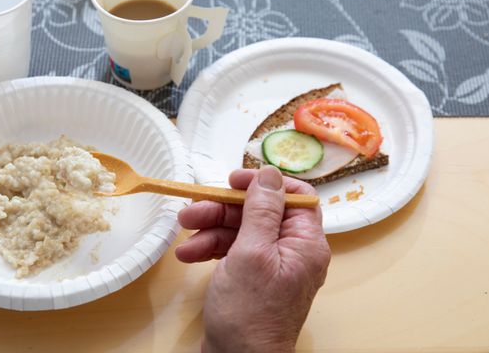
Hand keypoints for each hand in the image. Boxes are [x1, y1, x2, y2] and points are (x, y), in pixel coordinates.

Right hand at [176, 166, 330, 352]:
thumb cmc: (250, 314)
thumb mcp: (252, 253)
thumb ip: (261, 210)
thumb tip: (270, 174)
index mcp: (304, 243)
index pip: (294, 196)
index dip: (264, 184)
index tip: (235, 180)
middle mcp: (293, 251)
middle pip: (259, 212)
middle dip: (223, 210)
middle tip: (192, 211)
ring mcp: (273, 266)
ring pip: (242, 230)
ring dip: (211, 229)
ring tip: (184, 236)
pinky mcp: (254, 278)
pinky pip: (234, 251)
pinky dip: (212, 249)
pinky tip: (189, 254)